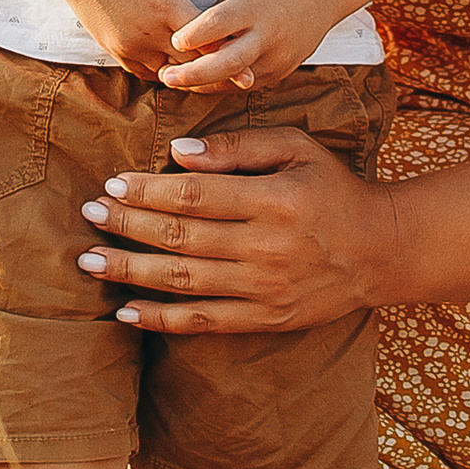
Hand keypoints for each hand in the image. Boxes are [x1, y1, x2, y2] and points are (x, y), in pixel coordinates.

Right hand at [55, 0, 251, 75]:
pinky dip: (166, 72)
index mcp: (165, 5)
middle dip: (216, 71)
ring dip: (190, 74)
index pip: (206, 42)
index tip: (251, 65)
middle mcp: (147, 32)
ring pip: (170, 73)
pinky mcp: (115, 51)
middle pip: (192, 64)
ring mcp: (129, 45)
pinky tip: (181, 67)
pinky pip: (148, 73)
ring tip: (215, 75)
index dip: (230, 54)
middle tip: (241, 76)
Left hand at [76, 127, 402, 333]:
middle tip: (88, 214)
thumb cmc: (332, 188)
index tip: (112, 184)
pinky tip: (126, 311)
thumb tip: (178, 153)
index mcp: (274, 199)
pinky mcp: (265, 319)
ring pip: (183, 281)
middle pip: (181, 237)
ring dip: (129, 272)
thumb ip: (238, 146)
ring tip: (89, 261)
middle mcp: (267, 247)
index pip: (195, 196)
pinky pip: (203, 322)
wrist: (381, 249)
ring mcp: (265, 289)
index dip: (147, 191)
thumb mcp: (296, 148)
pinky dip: (161, 320)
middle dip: (127, 226)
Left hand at [157, 0, 335, 91]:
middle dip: (194, 73)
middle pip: (228, 62)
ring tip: (175, 81)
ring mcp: (278, 56)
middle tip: (166, 76)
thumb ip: (219, 12)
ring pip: (235, 80)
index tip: (174, 40)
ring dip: (203, 84)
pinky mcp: (282, 71)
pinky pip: (247, 84)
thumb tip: (184, 32)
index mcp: (255, 5)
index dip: (195, 34)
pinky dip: (223, 84)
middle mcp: (268, 34)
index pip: (220, 22)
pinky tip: (201, 82)